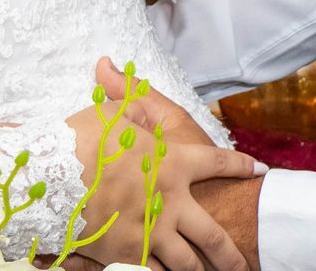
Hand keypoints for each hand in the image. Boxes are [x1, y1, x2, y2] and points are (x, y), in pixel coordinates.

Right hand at [67, 59, 263, 270]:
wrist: (57, 182)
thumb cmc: (89, 142)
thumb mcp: (111, 110)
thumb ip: (122, 91)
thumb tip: (107, 64)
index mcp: (173, 164)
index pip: (218, 162)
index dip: (240, 165)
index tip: (258, 170)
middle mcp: (169, 204)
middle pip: (211, 237)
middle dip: (229, 254)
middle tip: (243, 264)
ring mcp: (149, 234)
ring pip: (184, 264)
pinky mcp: (123, 254)